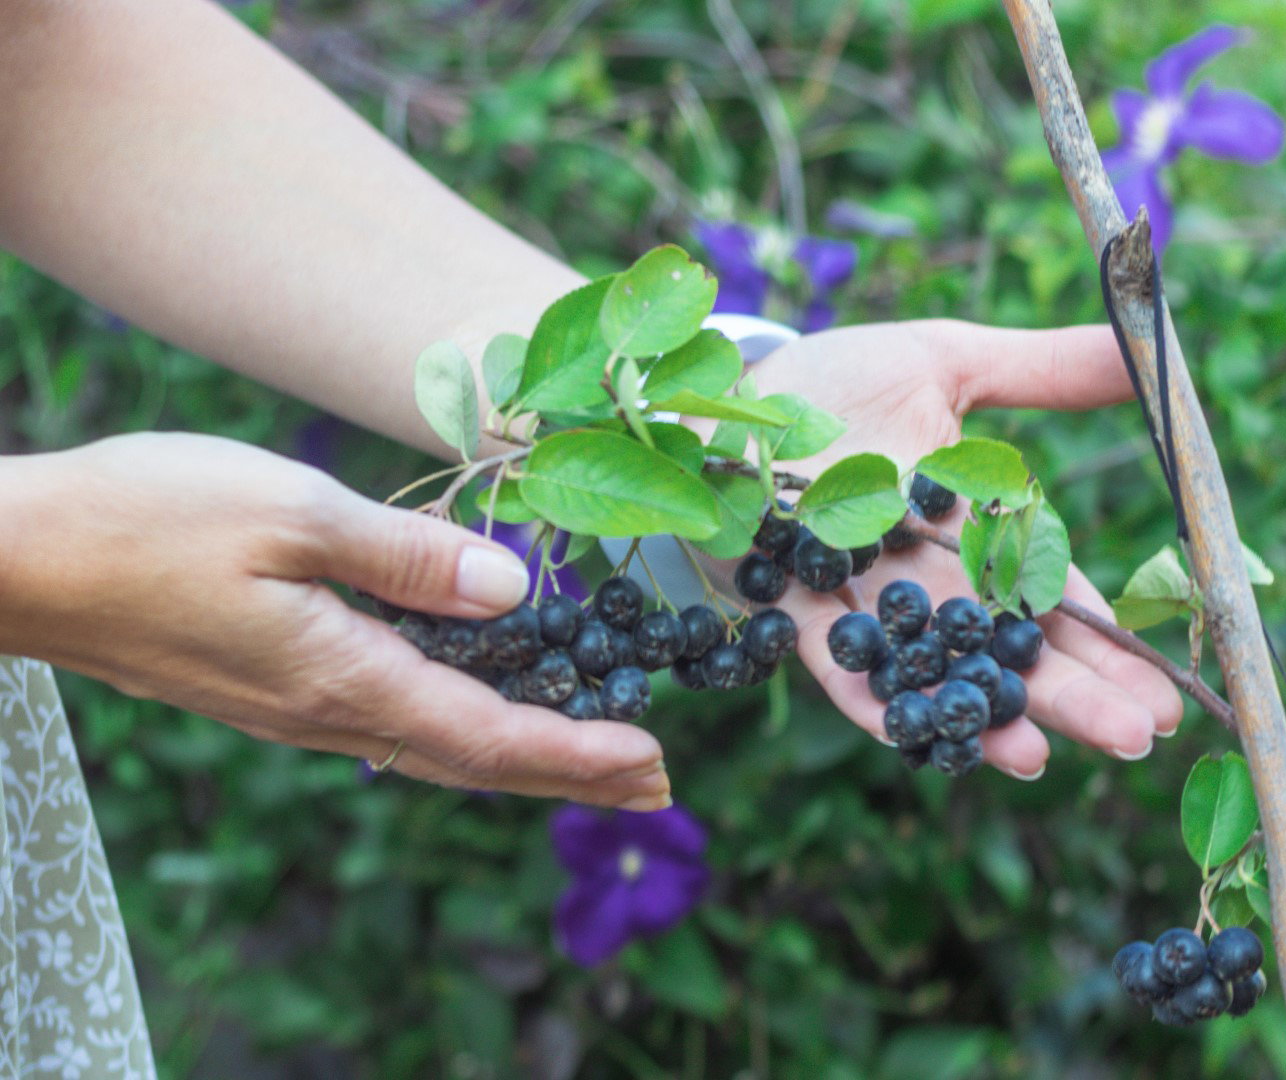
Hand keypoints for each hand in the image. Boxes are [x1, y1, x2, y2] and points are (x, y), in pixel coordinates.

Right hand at [0, 433, 667, 807]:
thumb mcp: (291, 512)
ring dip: (527, 758)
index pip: (493, 735)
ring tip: (597, 761)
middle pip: (478, 759)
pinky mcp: (274, 690)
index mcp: (346, 676)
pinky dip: (465, 729)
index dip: (582, 754)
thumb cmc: (147, 519)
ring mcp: (298, 709)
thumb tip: (517, 590)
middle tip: (659, 785)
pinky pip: (395, 724)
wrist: (21, 563)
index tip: (659, 760)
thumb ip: (410, 557)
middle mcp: (330, 713)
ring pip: (438, 747)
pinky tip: (482, 714)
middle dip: (575, 773)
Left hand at [749, 319, 1182, 778]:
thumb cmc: (838, 381)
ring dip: (977, 713)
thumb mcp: (948, 361)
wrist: (729, 390)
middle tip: (1136, 739)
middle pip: (1003, 645)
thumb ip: (1043, 370)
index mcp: (968, 527)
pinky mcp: (783, 603)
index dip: (1106, 640)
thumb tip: (1144, 345)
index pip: (1051, 594)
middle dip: (1069, 693)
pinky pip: (830, 658)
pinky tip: (912, 735)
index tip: (1166, 692)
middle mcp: (919, 575)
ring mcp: (854, 598)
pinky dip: (867, 696)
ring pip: (929, 665)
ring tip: (1035, 757)